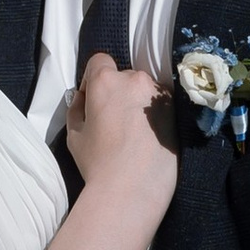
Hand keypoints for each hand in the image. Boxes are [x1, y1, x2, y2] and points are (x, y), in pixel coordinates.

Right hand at [61, 55, 176, 212]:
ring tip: (133, 130)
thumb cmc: (97, 162)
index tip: (92, 100)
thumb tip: (82, 97)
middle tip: (113, 119)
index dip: (93, 78)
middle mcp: (134, 79)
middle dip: (117, 92)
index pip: (98, 61)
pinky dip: (153, 113)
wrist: (132, 188)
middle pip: (123, 75)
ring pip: (143, 89)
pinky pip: (159, 103)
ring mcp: (158, 94)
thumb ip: (76, 108)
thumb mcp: (74, 134)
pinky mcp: (175, 110)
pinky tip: (148, 136)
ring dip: (137, 101)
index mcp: (105, 81)